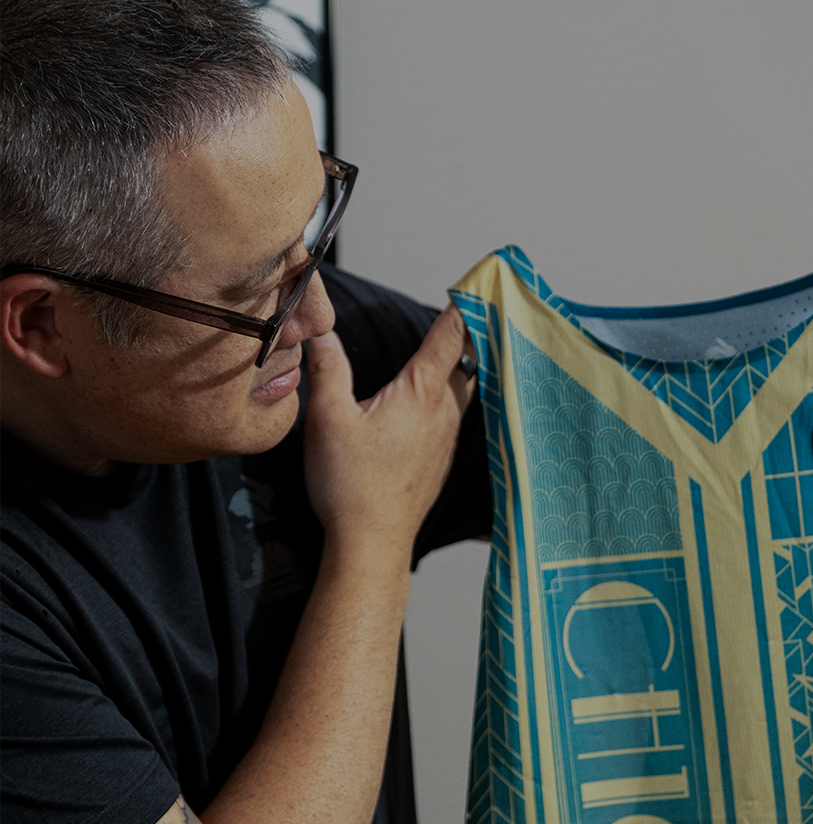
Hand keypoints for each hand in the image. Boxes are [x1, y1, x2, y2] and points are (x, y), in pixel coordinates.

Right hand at [302, 303, 474, 556]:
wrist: (372, 544)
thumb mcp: (328, 419)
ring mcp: (446, 438)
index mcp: (420, 393)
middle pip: (465, 360)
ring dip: (459, 366)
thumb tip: (321, 331)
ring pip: (461, 390)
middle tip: (471, 304)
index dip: (465, 304)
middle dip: (468, 332)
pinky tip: (433, 400)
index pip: (451, 335)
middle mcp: (443, 413)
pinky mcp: (440, 460)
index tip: (479, 279)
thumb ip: (328, 368)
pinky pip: (453, 417)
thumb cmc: (351, 486)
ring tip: (458, 343)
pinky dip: (450, 397)